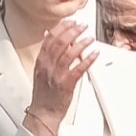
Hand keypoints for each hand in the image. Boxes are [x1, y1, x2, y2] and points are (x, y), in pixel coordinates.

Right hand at [25, 20, 98, 135]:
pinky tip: (94, 54)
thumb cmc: (44, 95)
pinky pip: (79, 69)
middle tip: (83, 26)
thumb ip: (47, 56)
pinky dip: (87, 60)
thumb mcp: (41, 72)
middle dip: (73, 31)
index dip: (62, 27)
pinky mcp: (66, 84)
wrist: (43, 113)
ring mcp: (57, 74)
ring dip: (82, 43)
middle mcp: (48, 66)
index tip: (71, 22)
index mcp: (41, 61)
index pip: (50, 38)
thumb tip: (50, 40)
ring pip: (70, 53)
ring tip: (90, 38)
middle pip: (61, 42)